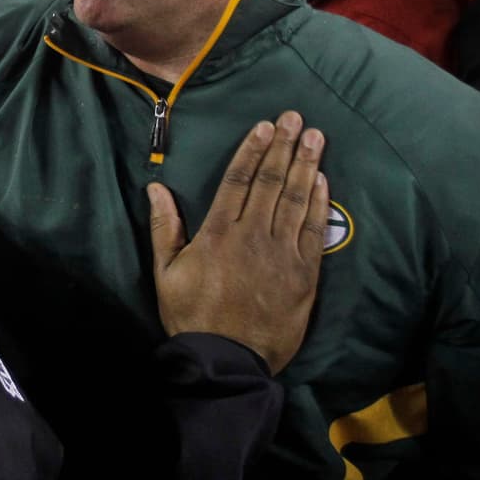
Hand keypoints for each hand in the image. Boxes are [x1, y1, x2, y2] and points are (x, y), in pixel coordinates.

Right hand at [148, 111, 327, 374]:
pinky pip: (314, 230)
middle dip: (285, 147)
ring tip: (315, 137)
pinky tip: (322, 180)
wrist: (226, 360)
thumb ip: (164, 228)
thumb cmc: (191, 316)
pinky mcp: (304, 274)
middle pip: (272, 182)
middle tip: (296, 118)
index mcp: (218, 233)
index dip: (253, 150)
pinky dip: (319, 202)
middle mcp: (253, 236)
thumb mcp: (166, 273)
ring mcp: (282, 254)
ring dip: (307, 165)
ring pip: (297, 200)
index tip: (265, 126)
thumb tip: (156, 188)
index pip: (238, 181)